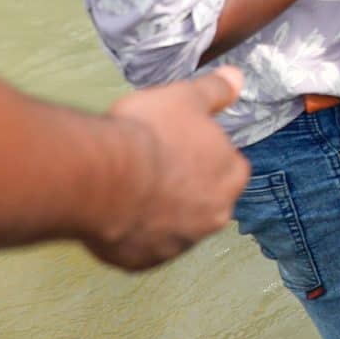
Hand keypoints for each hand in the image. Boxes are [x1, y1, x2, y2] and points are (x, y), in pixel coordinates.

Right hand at [92, 67, 250, 269]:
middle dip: (185, 187)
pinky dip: (132, 232)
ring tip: (129, 187)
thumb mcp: (185, 98)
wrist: (103, 178)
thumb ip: (214, 91)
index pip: (231, 167)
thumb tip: (236, 78)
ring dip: (159, 211)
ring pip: (174, 226)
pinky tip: (114, 211)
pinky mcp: (143, 261)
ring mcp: (177, 244)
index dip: (205, 155)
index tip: (181, 146)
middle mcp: (211, 217)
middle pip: (205, 200)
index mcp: (228, 178)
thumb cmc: (148, 135)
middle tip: (153, 166)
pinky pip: (142, 246)